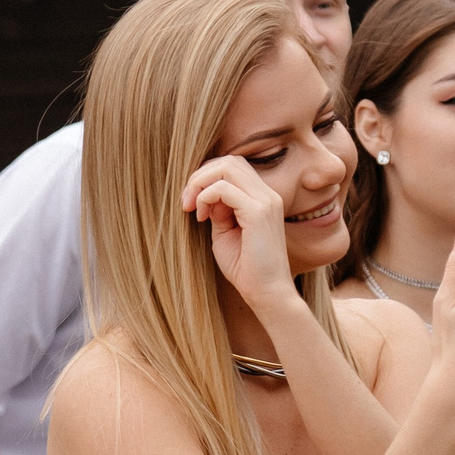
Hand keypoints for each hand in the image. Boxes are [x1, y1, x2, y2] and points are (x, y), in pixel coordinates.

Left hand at [182, 156, 297, 311]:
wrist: (267, 293)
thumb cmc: (246, 268)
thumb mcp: (225, 232)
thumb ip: (218, 209)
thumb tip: (205, 193)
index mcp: (263, 197)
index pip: (233, 167)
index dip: (207, 178)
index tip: (192, 203)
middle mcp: (268, 194)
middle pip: (229, 161)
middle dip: (200, 175)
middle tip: (187, 202)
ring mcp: (266, 201)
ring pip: (227, 167)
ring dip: (201, 183)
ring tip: (192, 208)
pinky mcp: (258, 213)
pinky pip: (224, 188)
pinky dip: (206, 197)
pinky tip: (202, 217)